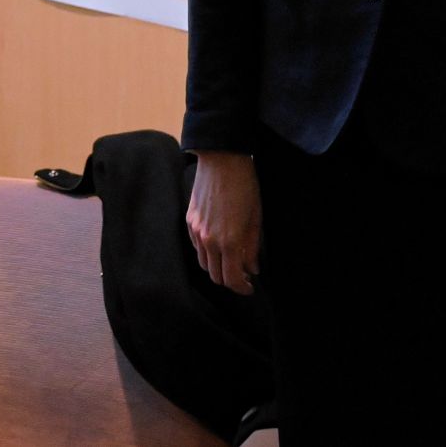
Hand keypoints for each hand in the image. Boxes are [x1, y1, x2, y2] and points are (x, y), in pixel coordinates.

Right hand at [186, 151, 262, 295]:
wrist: (222, 159)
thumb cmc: (245, 186)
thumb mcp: (256, 218)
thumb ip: (252, 247)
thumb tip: (252, 268)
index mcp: (229, 241)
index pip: (231, 279)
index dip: (241, 288)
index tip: (250, 287)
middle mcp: (209, 240)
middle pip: (215, 276)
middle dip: (229, 280)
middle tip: (242, 275)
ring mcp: (196, 230)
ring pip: (204, 263)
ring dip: (217, 267)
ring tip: (230, 260)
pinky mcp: (189, 220)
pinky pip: (196, 247)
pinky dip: (207, 252)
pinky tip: (219, 244)